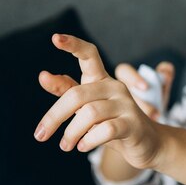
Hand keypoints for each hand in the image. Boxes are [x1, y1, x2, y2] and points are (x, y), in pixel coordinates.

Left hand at [35, 33, 162, 169]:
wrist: (145, 144)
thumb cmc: (111, 122)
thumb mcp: (86, 107)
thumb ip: (66, 91)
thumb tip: (42, 76)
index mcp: (101, 79)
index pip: (89, 55)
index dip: (73, 45)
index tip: (55, 38)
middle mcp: (114, 87)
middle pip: (78, 95)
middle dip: (54, 116)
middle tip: (40, 135)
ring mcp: (126, 104)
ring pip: (90, 113)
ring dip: (71, 133)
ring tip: (65, 145)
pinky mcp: (133, 124)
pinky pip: (106, 130)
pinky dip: (89, 140)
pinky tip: (82, 147)